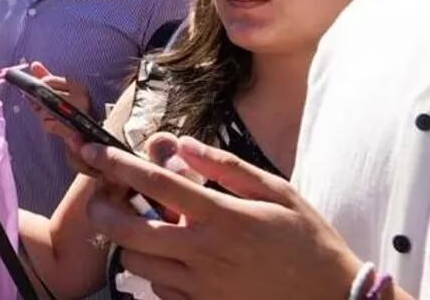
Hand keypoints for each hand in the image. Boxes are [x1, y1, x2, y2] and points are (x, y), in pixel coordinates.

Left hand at [25, 62, 93, 170]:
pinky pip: (49, 125)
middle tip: (40, 107)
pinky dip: (49, 125)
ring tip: (51, 117)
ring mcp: (78, 114)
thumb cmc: (74, 110)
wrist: (91, 135)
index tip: (35, 93)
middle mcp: (80, 98)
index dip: (38, 87)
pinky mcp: (73, 129)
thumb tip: (34, 65)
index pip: (48, 81)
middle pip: (45, 95)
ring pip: (45, 110)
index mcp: (79, 86)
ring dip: (43, 115)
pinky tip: (55, 125)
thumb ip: (49, 78)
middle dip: (38, 102)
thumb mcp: (64, 91)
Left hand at [81, 136, 363, 299]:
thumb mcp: (278, 192)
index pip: (157, 185)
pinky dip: (153, 272)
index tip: (95, 150)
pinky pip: (158, 289)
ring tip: (140, 227)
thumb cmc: (307, 240)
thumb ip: (226, 167)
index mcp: (224, 218)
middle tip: (102, 199)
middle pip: (129, 231)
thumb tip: (183, 144)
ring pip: (137, 263)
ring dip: (129, 242)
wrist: (334, 299)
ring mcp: (202, 286)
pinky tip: (169, 258)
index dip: (119, 165)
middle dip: (103, 211)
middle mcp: (205, 253)